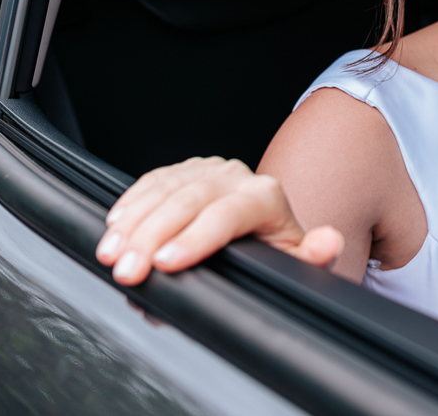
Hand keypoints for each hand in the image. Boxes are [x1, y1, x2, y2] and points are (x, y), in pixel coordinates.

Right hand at [95, 156, 343, 285]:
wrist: (262, 228)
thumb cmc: (275, 249)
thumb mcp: (295, 260)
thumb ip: (312, 257)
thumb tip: (328, 243)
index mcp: (266, 196)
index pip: (227, 214)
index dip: (194, 239)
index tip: (166, 264)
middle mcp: (236, 175)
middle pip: (189, 200)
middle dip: (152, 236)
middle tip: (126, 269)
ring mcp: (208, 169)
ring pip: (165, 188)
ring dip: (132, 223)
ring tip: (110, 254)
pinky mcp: (183, 169)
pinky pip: (152, 181)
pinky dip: (130, 204)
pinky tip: (114, 226)